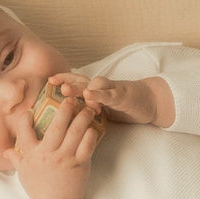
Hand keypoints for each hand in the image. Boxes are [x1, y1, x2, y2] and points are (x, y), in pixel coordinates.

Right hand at [6, 94, 102, 198]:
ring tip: (87, 108)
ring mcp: (65, 159)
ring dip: (82, 117)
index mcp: (32, 155)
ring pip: (75, 132)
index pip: (24, 132)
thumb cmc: (40, 189)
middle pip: (56, 126)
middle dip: (63, 109)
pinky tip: (93, 127)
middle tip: (69, 99)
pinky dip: (91, 135)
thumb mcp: (24, 174)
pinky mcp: (80, 165)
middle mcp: (48, 155)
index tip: (29, 110)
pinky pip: (87, 145)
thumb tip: (5, 152)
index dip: (25, 119)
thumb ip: (16, 159)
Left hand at [51, 73, 166, 126]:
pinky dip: (100, 94)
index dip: (63, 79)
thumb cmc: (126, 107)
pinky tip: (90, 96)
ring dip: (80, 87)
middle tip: (53, 82)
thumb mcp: (105, 108)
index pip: (77, 81)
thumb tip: (71, 119)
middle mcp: (102, 87)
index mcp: (96, 89)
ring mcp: (113, 90)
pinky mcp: (124, 96)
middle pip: (81, 81)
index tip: (48, 81)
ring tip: (66, 90)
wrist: (151, 102)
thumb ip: (90, 109)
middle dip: (67, 81)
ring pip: (94, 85)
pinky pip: (110, 94)